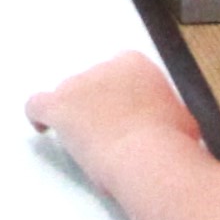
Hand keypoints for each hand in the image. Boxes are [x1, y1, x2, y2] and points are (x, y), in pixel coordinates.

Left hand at [27, 52, 191, 172]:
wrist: (149, 155)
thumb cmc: (174, 141)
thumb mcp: (181, 119)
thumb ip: (165, 112)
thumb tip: (167, 123)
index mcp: (136, 64)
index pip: (122, 73)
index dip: (123, 98)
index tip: (130, 118)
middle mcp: (103, 66)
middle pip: (94, 84)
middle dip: (101, 107)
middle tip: (114, 137)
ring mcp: (78, 84)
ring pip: (70, 97)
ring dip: (78, 116)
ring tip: (91, 146)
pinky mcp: (59, 106)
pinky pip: (37, 105)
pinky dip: (39, 116)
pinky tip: (43, 129)